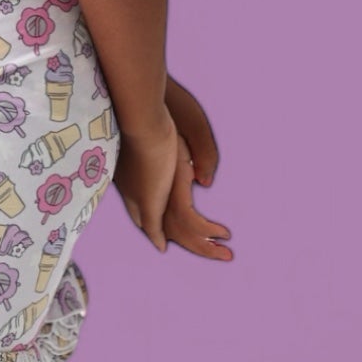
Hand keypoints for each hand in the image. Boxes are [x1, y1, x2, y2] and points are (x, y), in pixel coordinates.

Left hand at [112, 74, 233, 258]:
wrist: (138, 108)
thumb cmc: (157, 110)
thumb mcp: (176, 133)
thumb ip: (191, 156)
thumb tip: (200, 181)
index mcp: (134, 178)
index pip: (146, 212)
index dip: (161, 227)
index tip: (173, 238)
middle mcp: (143, 193)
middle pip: (163, 229)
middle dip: (187, 243)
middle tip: (211, 252)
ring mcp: (153, 197)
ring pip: (179, 231)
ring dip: (204, 245)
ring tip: (226, 253)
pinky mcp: (164, 197)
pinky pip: (188, 221)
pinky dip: (207, 230)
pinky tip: (223, 233)